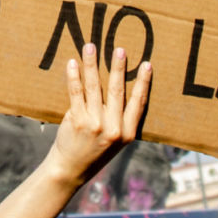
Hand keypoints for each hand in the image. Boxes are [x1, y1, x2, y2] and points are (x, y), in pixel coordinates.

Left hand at [43, 43, 151, 189]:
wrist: (71, 169)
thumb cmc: (94, 152)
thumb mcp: (116, 141)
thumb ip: (120, 120)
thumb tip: (121, 87)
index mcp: (128, 133)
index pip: (139, 102)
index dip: (143, 82)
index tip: (147, 64)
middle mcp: (114, 128)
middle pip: (117, 90)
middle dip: (118, 67)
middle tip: (119, 49)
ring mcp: (95, 124)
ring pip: (95, 87)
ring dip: (92, 64)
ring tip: (90, 47)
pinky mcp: (77, 120)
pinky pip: (76, 92)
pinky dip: (74, 76)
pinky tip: (72, 64)